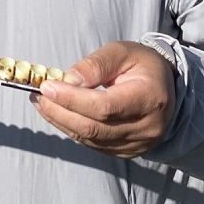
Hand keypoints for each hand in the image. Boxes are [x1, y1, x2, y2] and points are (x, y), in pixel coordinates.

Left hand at [30, 41, 176, 157]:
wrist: (165, 89)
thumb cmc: (143, 65)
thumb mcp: (122, 52)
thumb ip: (96, 64)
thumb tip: (68, 80)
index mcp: (150, 98)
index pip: (105, 106)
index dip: (72, 99)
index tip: (47, 86)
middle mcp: (147, 127)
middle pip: (94, 127)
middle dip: (60, 111)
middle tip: (38, 95)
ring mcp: (138, 144)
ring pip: (91, 139)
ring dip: (61, 121)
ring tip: (42, 102)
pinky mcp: (127, 152)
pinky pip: (93, 144)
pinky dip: (72, 130)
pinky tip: (58, 114)